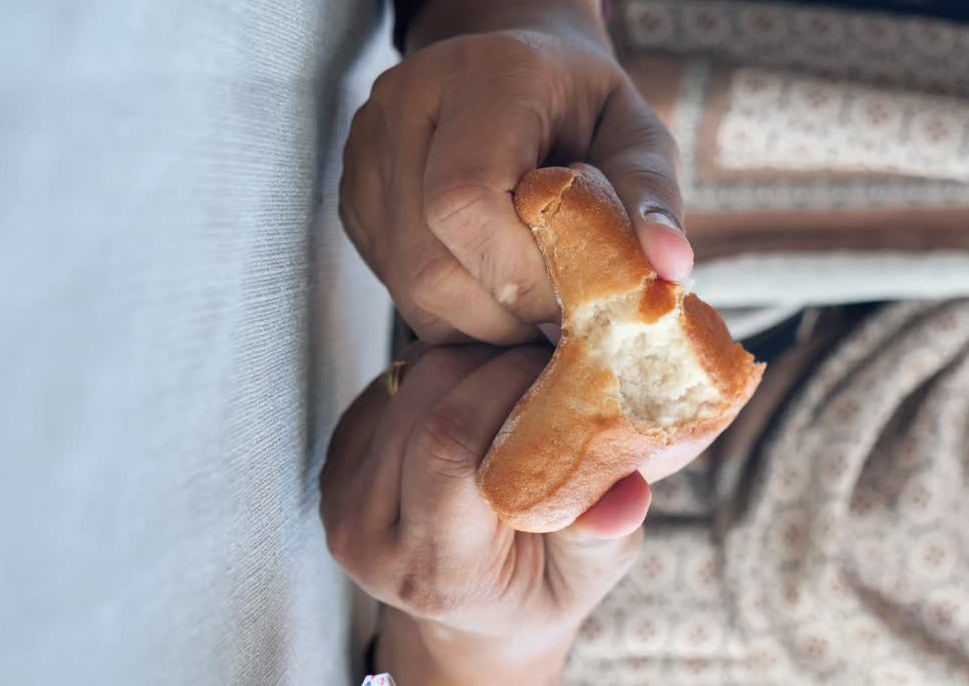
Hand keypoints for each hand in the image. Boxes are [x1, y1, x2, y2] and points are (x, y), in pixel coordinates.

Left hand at [320, 344, 650, 683]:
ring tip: (527, 378)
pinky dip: (453, 368)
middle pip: (428, 401)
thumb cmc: (538, 589)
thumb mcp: (585, 577)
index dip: (508, 387)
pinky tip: (488, 393)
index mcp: (429, 568)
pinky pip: (400, 377)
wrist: (473, 609)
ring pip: (412, 377)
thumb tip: (627, 501)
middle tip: (555, 362)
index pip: (450, 449)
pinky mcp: (342, 450)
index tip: (566, 372)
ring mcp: (342, 490)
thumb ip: (601, 538)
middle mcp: (367, 533)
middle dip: (498, 363)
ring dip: (476, 359)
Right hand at [340, 0, 691, 344]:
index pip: (465, 200)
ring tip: (531, 304)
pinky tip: (494, 287)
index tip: (574, 297)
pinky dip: (453, 310)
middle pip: (430, 263)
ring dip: (479, 321)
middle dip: (504, 313)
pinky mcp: (353, 197)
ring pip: (410, 288)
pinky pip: (397, 287)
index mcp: (486, 77)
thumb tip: (669, 268)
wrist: (514, 67)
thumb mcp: (637, 134)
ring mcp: (367, 152)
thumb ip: (652, 195)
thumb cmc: (583, 105)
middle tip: (558, 317)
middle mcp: (407, 106)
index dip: (519, 274)